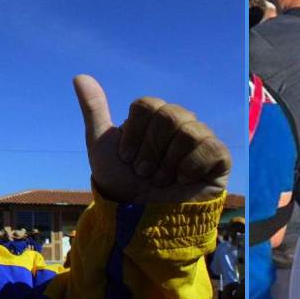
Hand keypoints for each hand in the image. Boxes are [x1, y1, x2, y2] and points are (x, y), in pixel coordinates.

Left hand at [73, 74, 230, 204]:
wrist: (142, 221)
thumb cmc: (123, 186)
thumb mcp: (103, 148)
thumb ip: (94, 112)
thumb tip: (80, 76)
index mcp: (156, 119)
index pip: (147, 106)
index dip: (134, 135)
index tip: (128, 159)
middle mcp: (181, 125)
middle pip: (168, 115)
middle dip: (150, 151)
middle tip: (146, 174)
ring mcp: (202, 141)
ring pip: (188, 131)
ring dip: (167, 164)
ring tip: (162, 182)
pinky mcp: (219, 160)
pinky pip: (211, 147)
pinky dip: (191, 167)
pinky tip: (183, 181)